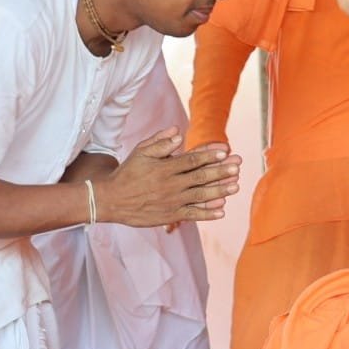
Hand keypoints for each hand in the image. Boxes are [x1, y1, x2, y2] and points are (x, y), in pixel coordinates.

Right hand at [98, 129, 240, 226]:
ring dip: (219, 191)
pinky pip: (192, 215)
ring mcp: (171, 202)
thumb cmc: (128, 172)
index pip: (191, 160)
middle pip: (200, 177)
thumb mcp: (141, 152)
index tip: (224, 151)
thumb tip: (178, 132)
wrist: (111, 200)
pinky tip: (222, 211)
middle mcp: (170, 185)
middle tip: (237, 167)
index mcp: (164, 168)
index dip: (209, 155)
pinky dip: (207, 214)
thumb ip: (160, 143)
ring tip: (236, 186)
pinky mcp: (170, 216)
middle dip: (220, 172)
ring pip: (200, 196)